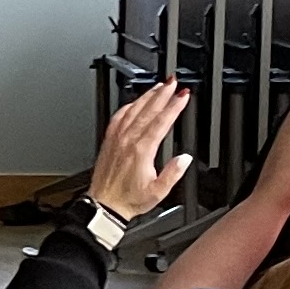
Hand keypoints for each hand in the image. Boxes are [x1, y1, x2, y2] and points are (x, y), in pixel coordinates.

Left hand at [87, 81, 194, 220]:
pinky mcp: (109, 141)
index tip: (184, 96)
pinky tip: (135, 102)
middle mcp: (127, 141)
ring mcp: (116, 139)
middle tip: (174, 83)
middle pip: (148, 110)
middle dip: (163, 94)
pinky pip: (118, 117)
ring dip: (147, 96)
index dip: (174, 107)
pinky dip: (129, 106)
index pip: (161, 122)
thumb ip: (173, 173)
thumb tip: (185, 158)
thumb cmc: (129, 200)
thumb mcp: (159, 191)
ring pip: (133, 110)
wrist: (105, 205)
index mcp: (141, 151)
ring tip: (159, 86)